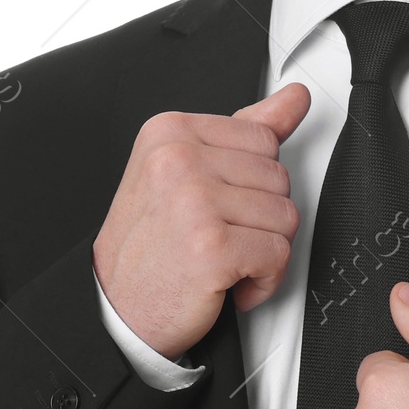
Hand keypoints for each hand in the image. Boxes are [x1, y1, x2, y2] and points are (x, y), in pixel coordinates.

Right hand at [93, 83, 310, 359]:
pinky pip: (278, 254)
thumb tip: (293, 98)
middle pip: (279, 178)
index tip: (220, 205)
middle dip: (259, 219)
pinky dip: (263, 281)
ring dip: (263, 252)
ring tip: (221, 260)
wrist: (115, 310)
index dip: (252, 184)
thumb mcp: (187, 174)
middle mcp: (179, 160)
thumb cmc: (149, 245)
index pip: (264, 140)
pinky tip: (228, 282)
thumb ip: (242, 134)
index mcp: (171, 132)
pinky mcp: (212, 247)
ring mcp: (195, 201)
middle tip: (216, 238)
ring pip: (286, 217)